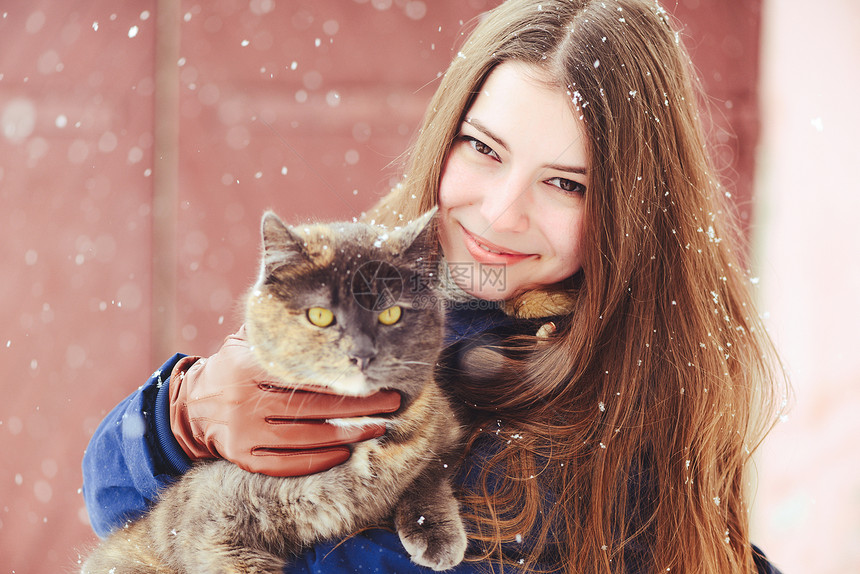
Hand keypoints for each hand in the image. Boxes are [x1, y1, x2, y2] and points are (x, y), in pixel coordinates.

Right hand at [169, 327, 400, 475]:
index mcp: (249, 366)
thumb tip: (322, 312)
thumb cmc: (233, 368)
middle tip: (391, 403)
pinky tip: (343, 453)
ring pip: (305, 437)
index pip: (305, 373)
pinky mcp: (243, 457)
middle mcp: (246, 400)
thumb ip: (278, 331)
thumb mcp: (246, 342)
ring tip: (376, 428)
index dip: (343, 377)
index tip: (375, 376)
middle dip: (358, 406)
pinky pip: (287, 463)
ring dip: (346, 434)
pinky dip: (317, 460)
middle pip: (313, 406)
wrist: (190, 406)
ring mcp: (244, 432)